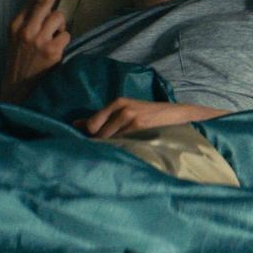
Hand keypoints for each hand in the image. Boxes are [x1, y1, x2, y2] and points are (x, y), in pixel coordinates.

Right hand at [0, 0, 72, 102]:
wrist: (18, 86)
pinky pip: (66, 35)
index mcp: (16, 24)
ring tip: (52, 40)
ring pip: (59, 18)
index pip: (36, 0)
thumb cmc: (22, 58)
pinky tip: (56, 50)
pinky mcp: (51, 50)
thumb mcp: (17, 38)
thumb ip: (29, 21)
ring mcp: (38, 40)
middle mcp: (26, 30)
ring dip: (60, 27)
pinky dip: (64, 40)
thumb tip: (47, 4)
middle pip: (45, 1)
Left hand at [74, 98, 228, 137]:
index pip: (92, 124)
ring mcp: (130, 116)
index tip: (96, 145)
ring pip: (109, 139)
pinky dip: (122, 148)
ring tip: (121, 150)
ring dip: (111, 148)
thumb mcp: (126, 112)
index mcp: (117, 102)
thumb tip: (75, 125)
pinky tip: (129, 149)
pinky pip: (122, 142)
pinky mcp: (139, 126)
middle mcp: (121, 107)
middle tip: (110, 150)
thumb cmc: (150, 115)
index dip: (92, 137)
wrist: (177, 114)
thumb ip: (102, 118)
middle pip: (98, 133)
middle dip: (100, 144)